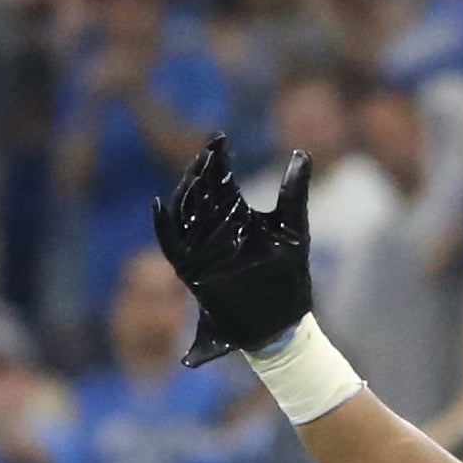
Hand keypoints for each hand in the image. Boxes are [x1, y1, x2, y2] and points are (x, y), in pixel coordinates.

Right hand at [152, 136, 315, 366]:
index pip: (219, 180)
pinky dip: (163, 226)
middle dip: (201, 171)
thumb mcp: (294, 229)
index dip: (217, 159)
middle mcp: (213, 228)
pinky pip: (170, 244)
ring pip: (183, 212)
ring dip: (186, 190)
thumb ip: (293, 192)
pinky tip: (160, 205)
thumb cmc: (289, 277)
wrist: (283, 323)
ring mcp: (200, 248)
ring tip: (195, 172)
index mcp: (235, 215)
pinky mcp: (191, 270)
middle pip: (198, 191)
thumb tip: (301, 152)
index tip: (220, 140)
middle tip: (208, 153)